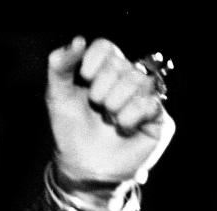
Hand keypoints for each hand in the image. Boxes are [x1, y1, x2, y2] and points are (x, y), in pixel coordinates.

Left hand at [47, 36, 175, 183]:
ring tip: (109, 119)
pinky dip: (129, 117)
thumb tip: (78, 40)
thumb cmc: (70, 129)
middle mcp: (127, 79)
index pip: (106, 47)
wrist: (82, 165)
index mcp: (103, 70)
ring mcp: (145, 96)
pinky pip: (150, 103)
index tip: (84, 79)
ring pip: (138, 81)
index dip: (94, 60)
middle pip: (121, 65)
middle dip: (101, 89)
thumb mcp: (57, 96)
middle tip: (97, 107)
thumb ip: (59, 66)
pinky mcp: (158, 116)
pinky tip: (123, 128)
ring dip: (115, 104)